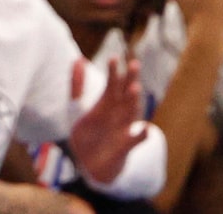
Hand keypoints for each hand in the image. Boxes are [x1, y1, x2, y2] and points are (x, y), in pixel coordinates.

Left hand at [66, 58, 146, 187]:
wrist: (91, 164)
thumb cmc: (86, 132)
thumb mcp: (77, 108)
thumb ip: (77, 84)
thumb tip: (78, 59)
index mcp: (107, 103)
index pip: (111, 85)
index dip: (112, 72)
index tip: (113, 58)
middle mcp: (118, 113)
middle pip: (125, 93)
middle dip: (129, 79)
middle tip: (133, 64)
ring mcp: (123, 129)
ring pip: (131, 112)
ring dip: (133, 101)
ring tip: (134, 88)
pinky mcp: (125, 146)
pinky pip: (136, 140)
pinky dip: (141, 135)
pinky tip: (145, 129)